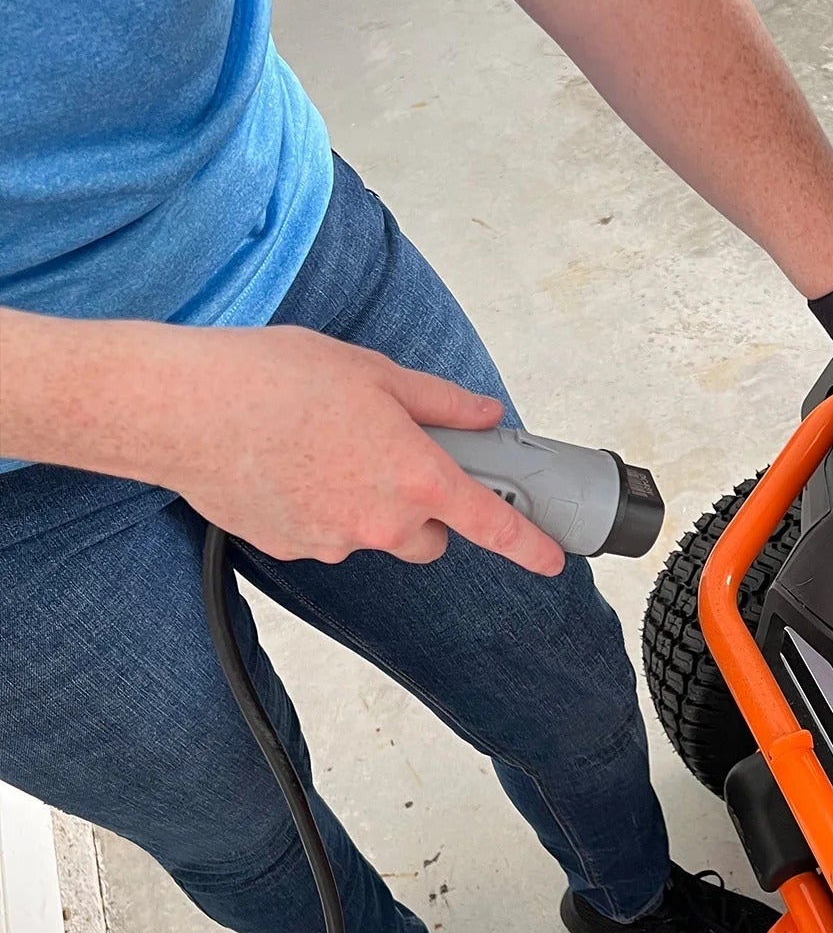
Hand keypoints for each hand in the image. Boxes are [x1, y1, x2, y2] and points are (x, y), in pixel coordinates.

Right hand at [139, 324, 564, 572]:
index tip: (553, 560)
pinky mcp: (294, 548)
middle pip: (430, 537)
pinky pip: (327, 534)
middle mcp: (382, 521)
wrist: (180, 407)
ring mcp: (336, 541)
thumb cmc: (273, 379)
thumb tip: (482, 415)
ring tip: (322, 448)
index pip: (490, 525)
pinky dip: (321, 508)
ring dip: (367, 504)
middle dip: (424, 508)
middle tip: (390, 457)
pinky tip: (290, 466)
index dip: (528, 546)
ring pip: (375, 534)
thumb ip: (440, 402)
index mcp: (415, 476)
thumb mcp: (374, 372)